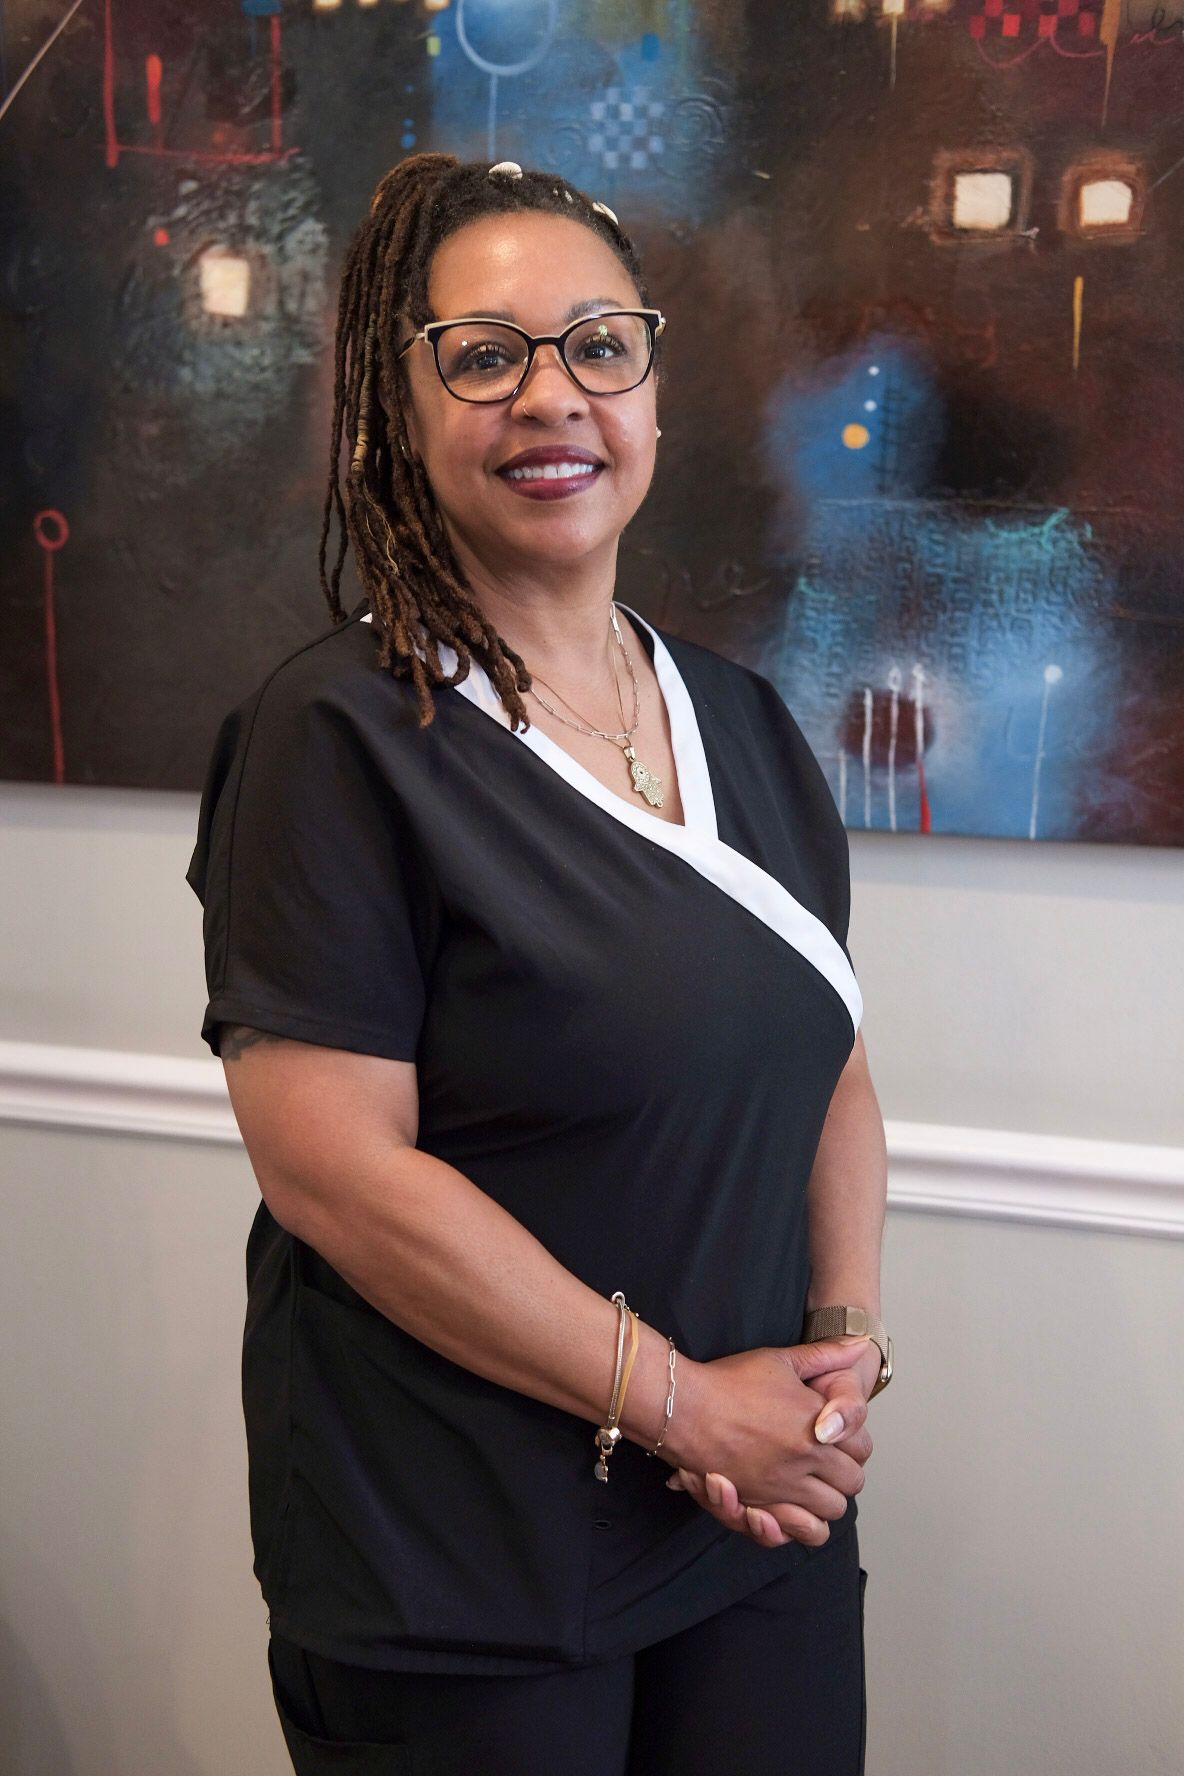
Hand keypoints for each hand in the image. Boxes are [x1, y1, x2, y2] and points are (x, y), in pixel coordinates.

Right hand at [668, 1338, 876, 1545]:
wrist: (685, 1406)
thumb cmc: (730, 1381)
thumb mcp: (780, 1360)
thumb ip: (824, 1355)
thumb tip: (859, 1342)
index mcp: (818, 1423)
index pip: (861, 1447)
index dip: (854, 1444)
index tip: (837, 1437)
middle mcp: (806, 1458)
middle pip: (851, 1483)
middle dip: (843, 1474)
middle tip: (826, 1462)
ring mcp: (784, 1484)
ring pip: (830, 1510)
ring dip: (825, 1501)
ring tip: (810, 1485)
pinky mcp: (760, 1502)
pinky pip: (797, 1529)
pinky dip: (799, 1525)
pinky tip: (790, 1508)